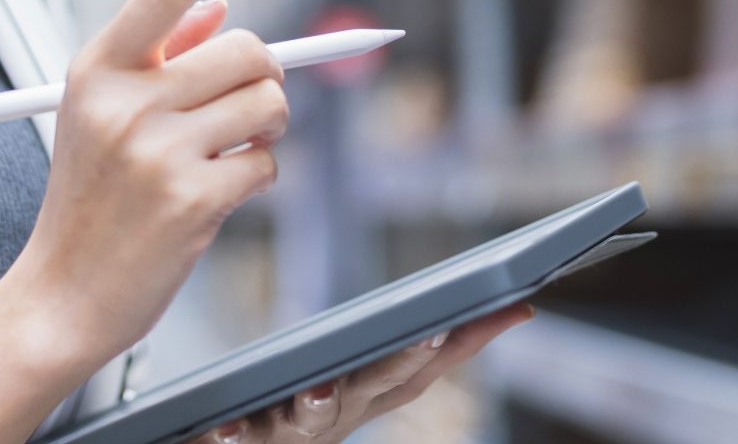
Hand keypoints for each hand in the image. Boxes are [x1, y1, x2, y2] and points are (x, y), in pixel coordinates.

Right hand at [3, 0, 289, 376]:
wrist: (59, 297)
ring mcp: (157, 150)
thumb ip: (158, 57)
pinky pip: (267, 164)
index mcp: (98, 67)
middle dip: (264, 81)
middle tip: (240, 113)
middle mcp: (124, 100)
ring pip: (270, 105)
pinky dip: (255, 179)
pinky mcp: (192, 199)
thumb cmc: (88, 202)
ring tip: (222, 158)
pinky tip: (212, 200)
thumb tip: (222, 7)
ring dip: (265, 132)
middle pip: (249, 51)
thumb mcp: (99, 116)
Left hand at [192, 304, 535, 442]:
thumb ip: (407, 346)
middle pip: (379, 387)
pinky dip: (234, 434)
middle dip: (408, 360)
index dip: (472, 339)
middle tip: (435, 330)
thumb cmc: (298, 411)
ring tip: (318, 388)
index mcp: (368, 394)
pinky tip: (224, 428)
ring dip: (320, 404)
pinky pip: (236, 437)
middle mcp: (339, 415)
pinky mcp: (243, 437)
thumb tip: (496, 310)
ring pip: (311, 418)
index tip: (513, 306)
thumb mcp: (353, 374)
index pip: (428, 363)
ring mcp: (292, 431)